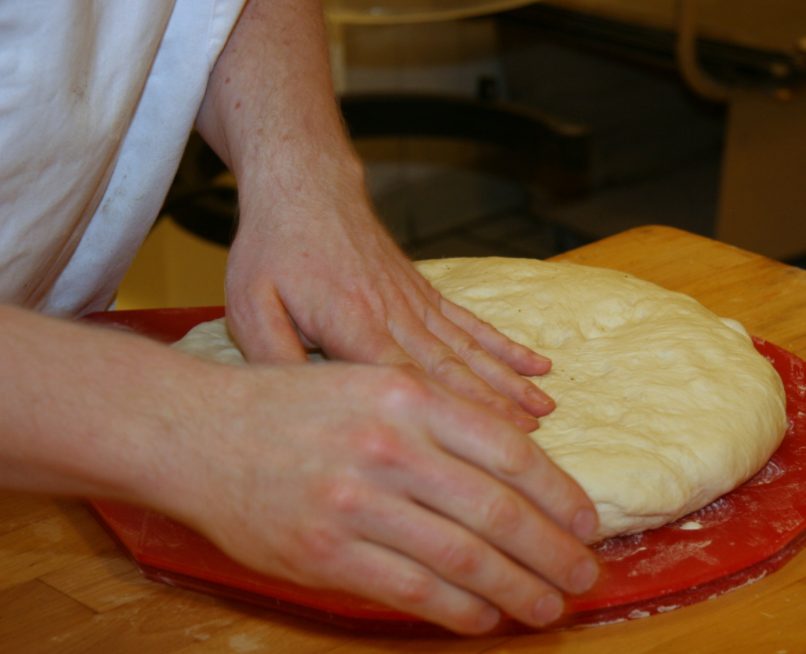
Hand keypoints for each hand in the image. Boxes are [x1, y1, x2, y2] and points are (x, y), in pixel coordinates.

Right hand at [165, 361, 597, 633]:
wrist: (202, 433)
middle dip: (553, 552)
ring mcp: (355, 503)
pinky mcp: (326, 554)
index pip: (509, 451)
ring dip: (518, 590)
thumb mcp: (372, 383)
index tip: (586, 521)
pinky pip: (414, 592)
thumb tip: (514, 472)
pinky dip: (461, 611)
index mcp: (407, 396)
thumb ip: (440, 421)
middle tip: (584, 574)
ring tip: (548, 605)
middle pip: (497, 512)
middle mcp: (388, 447)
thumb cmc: (294, 405)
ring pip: (463, 560)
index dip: (558, 494)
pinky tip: (486, 617)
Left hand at [226, 172, 554, 431]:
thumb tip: (309, 408)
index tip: (492, 445)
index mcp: (353, 327)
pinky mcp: (423, 291)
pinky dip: (503, 345)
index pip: (412, 381)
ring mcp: (415, 302)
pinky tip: (533, 361)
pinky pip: (470, 322)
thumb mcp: (251, 307)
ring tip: (544, 409)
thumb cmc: (274, 249)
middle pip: (453, 370)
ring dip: (508, 382)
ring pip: (470, 349)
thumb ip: (277, 360)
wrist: (304, 187)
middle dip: (494, 409)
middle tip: (534, 443)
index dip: (455, 415)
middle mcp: (395, 317)